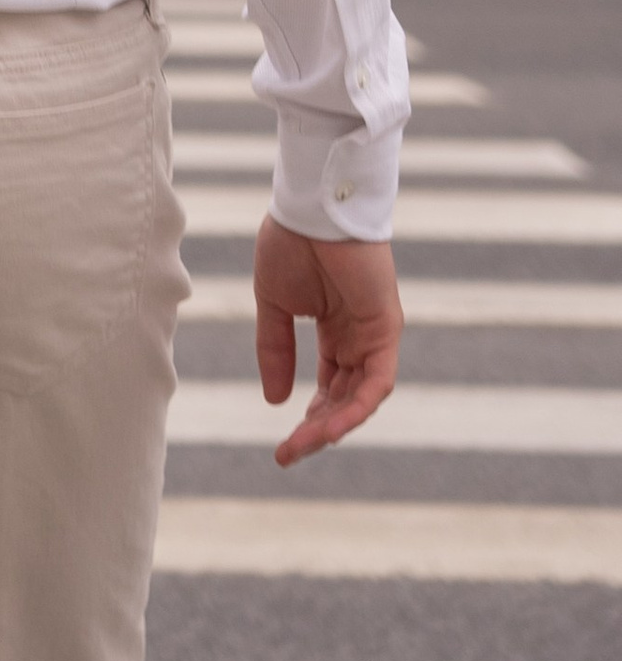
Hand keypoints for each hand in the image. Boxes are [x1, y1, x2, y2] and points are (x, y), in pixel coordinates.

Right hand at [254, 216, 401, 463]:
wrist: (311, 207)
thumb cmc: (292, 243)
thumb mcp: (274, 305)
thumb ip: (274, 350)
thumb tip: (274, 400)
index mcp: (335, 331)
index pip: (328, 387)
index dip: (308, 417)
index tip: (284, 445)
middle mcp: (359, 339)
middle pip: (344, 399)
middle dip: (317, 430)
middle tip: (288, 454)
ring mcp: (375, 336)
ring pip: (361, 398)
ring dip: (332, 425)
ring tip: (302, 445)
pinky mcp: (386, 330)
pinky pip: (376, 382)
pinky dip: (355, 407)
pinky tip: (328, 425)